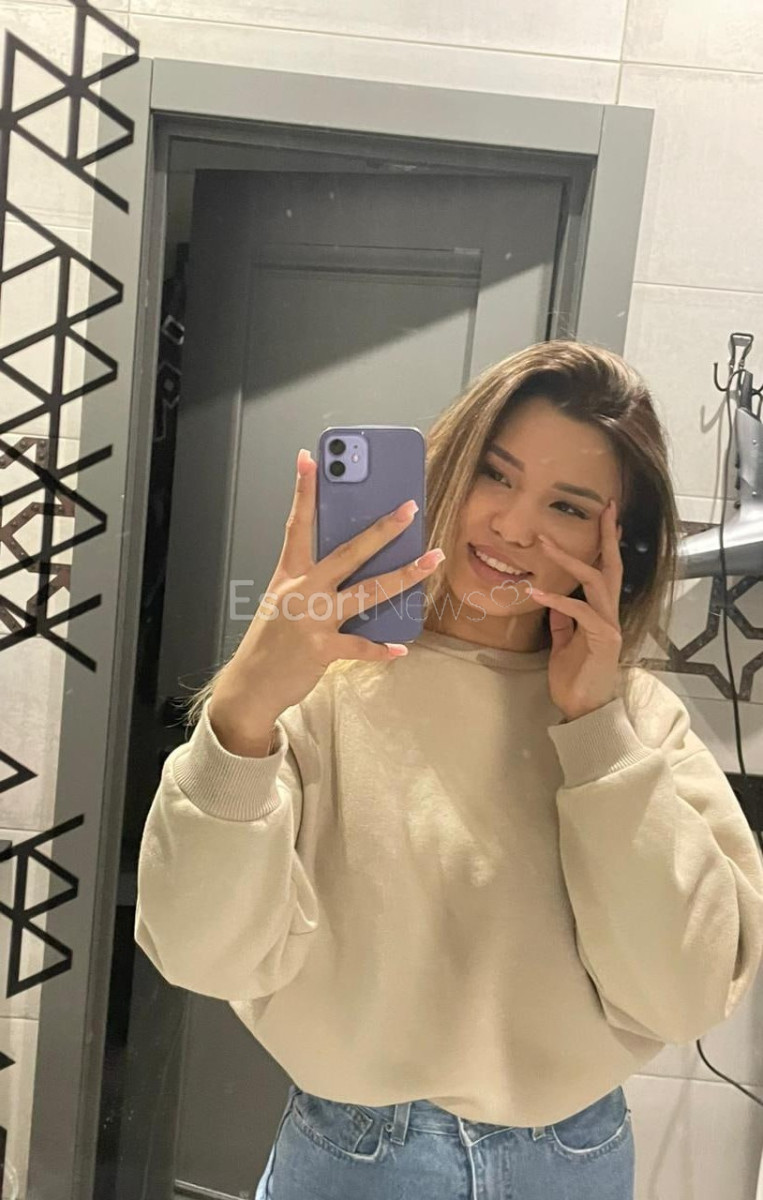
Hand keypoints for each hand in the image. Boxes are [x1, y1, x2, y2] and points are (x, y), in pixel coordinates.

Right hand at [209, 449, 445, 737]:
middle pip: (348, 552)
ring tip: (431, 561)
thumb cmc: (272, 642)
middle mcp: (301, 591)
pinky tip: (400, 648)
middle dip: (382, 529)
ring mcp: (312, 619)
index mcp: (289, 574)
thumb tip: (355, 565)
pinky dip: (381, 649)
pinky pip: (361, 646)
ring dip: (404, 575)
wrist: (250, 686)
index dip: (303, 491)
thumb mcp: (283, 602)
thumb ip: (313, 581)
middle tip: (409, 508)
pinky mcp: (321, 649)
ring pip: (367, 591)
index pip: (298, 525)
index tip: (309, 459)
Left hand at [531, 499, 623, 720]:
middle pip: (611, 567)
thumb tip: (554, 600)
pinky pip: (581, 613)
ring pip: (596, 582)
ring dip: (569, 560)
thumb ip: (563, 621)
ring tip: (545, 543)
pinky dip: (558, 601)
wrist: (583, 709)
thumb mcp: (565, 643)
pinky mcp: (604, 640)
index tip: (606, 517)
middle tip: (604, 508)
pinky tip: (537, 593)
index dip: (606, 544)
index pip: (605, 571)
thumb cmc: (575, 678)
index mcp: (601, 613)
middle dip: (606, 536)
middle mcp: (610, 614)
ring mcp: (609, 626)